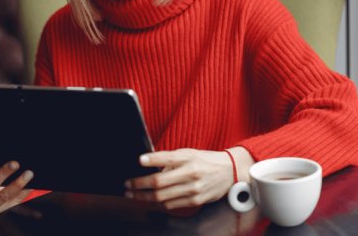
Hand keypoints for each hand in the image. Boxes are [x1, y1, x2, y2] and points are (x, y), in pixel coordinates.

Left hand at [124, 147, 252, 209]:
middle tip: (127, 186)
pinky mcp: (195, 200)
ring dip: (144, 197)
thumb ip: (170, 158)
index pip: (166, 158)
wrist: (230, 171)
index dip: (151, 159)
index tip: (139, 160)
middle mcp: (191, 173)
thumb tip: (148, 164)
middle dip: (139, 185)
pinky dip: (158, 203)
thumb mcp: (189, 153)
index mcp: (189, 158)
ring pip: (162, 197)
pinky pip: (171, 205)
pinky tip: (150, 200)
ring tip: (133, 195)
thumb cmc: (205, 160)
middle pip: (159, 182)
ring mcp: (193, 189)